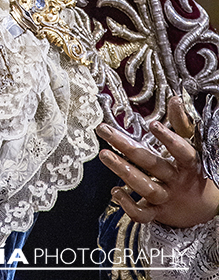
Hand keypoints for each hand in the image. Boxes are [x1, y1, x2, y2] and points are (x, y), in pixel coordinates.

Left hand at [97, 96, 218, 227]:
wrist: (208, 208)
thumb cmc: (194, 170)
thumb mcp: (193, 146)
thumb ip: (182, 124)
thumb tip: (175, 98)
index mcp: (189, 165)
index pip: (182, 152)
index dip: (169, 139)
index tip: (153, 125)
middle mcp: (177, 181)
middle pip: (152, 164)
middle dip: (127, 147)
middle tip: (105, 131)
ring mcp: (167, 199)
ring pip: (145, 188)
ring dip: (123, 171)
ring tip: (104, 155)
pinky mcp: (158, 213)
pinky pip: (143, 214)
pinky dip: (128, 206)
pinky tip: (114, 192)